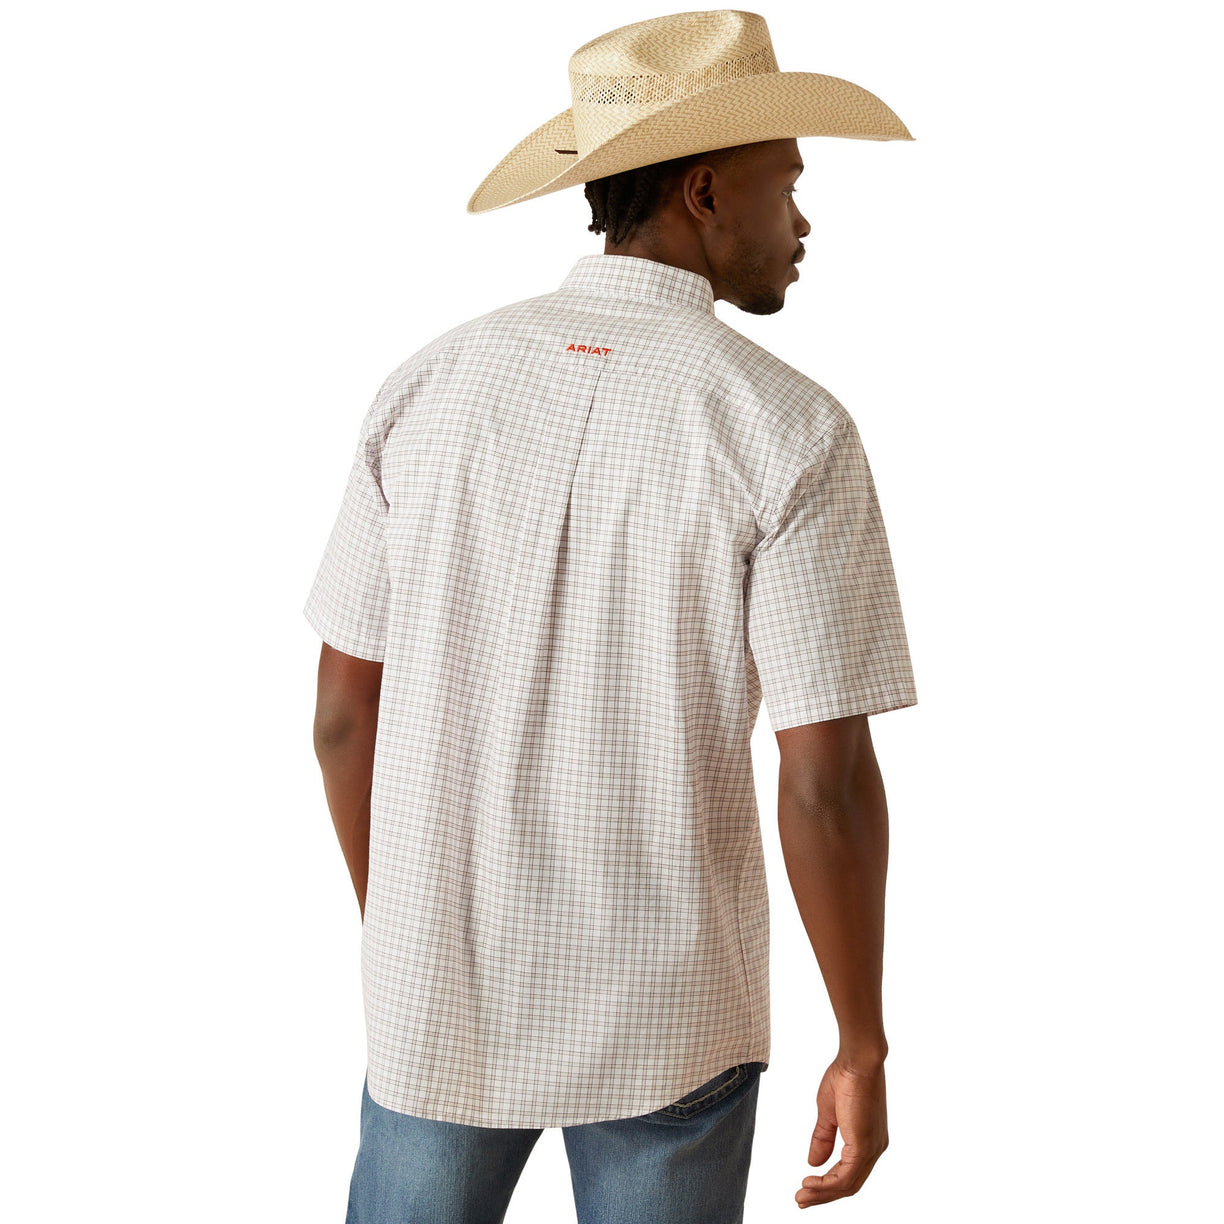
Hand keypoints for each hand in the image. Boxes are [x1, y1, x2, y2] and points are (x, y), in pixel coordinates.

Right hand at [795, 1055, 887, 1207]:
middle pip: (849, 1185)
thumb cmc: (845, 1076)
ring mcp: (871, 1148)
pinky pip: (845, 1177)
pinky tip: (810, 1183)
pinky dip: (826, 1185)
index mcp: (867, 1140)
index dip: (827, 1183)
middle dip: (823, 1195)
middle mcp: (874, 1148)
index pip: (848, 1172)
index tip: (805, 1187)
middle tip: (801, 1200)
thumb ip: (823, 1138)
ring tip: (802, 1195)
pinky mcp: (864, 1146)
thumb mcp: (829, 1112)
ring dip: (822, 1193)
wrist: (857, 1059)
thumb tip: (813, 1162)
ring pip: (847, 1185)